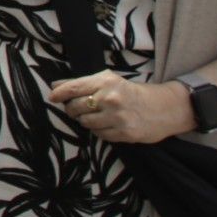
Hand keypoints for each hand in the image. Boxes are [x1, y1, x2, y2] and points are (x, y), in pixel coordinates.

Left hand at [48, 71, 194, 143]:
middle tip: (78, 108)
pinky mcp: (125, 134)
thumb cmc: (131, 92)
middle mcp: (110, 99)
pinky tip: (107, 124)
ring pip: (85, 123)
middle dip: (73, 109)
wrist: (164, 107)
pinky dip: (99, 131)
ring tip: (95, 116)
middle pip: (76, 108)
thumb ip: (82, 83)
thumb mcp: (108, 81)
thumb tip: (55, 85)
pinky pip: (99, 135)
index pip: (73, 88)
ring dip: (85, 121)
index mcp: (105, 82)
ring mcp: (118, 118)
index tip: (52, 97)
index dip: (59, 94)